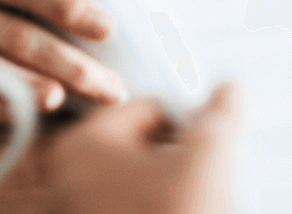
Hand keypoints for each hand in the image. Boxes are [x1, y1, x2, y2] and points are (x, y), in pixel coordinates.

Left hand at [37, 83, 240, 213]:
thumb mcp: (213, 155)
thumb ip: (222, 110)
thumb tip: (229, 89)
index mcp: (80, 147)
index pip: (150, 108)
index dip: (190, 126)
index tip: (208, 153)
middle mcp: (62, 183)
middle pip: (140, 148)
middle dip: (177, 163)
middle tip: (199, 188)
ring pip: (137, 188)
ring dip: (169, 194)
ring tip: (189, 209)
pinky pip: (130, 211)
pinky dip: (156, 212)